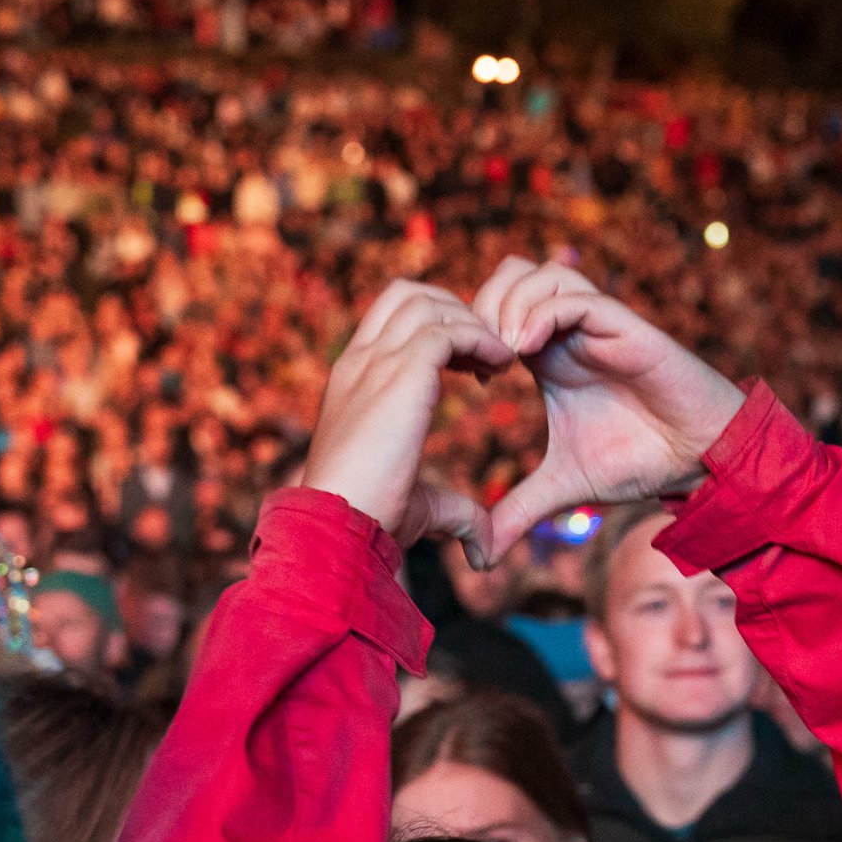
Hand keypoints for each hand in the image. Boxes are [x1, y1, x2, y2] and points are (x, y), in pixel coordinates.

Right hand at [297, 279, 513, 551]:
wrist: (339, 522)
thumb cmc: (370, 521)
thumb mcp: (419, 505)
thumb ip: (454, 510)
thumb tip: (485, 546)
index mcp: (351, 382)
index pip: (388, 321)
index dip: (434, 327)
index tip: (467, 365)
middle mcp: (360, 363)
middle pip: (407, 294)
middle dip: (455, 310)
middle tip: (487, 353)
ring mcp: (377, 362)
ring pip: (430, 302)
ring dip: (472, 323)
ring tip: (502, 359)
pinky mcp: (401, 372)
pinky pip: (450, 329)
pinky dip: (481, 340)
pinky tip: (502, 367)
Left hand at [469, 256, 746, 563]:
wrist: (700, 460)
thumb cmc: (639, 461)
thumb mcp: (562, 487)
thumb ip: (518, 510)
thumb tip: (481, 556)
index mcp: (549, 355)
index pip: (495, 308)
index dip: (469, 331)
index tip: (463, 377)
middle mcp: (569, 331)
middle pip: (509, 274)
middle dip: (481, 307)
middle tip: (477, 360)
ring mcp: (597, 324)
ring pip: (539, 273)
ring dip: (508, 306)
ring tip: (501, 357)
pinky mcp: (626, 327)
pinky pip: (576, 297)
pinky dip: (542, 313)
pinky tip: (526, 351)